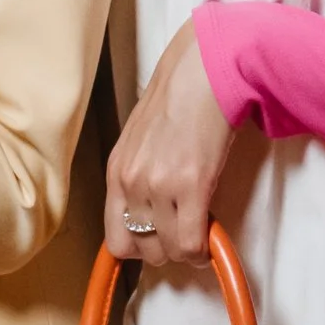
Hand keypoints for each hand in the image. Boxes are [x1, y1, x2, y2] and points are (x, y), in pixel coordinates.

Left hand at [104, 20, 235, 266]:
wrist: (201, 72)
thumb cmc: (176, 99)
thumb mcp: (139, 141)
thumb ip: (137, 177)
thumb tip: (147, 216)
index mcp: (116, 171)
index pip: (114, 240)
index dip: (139, 248)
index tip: (158, 242)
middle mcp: (131, 182)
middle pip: (141, 251)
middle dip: (165, 249)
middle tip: (182, 230)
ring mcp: (158, 186)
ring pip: (169, 251)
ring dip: (186, 248)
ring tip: (199, 228)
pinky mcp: (190, 185)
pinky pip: (191, 243)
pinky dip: (203, 249)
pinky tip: (210, 235)